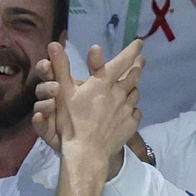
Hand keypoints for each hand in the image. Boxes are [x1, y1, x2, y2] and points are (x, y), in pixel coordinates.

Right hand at [33, 41, 143, 168]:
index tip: (139, 43)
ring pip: (135, 94)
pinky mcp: (130, 125)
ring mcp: (126, 110)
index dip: (132, 51)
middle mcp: (118, 94)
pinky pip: (136, 112)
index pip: (121, 62)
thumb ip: (60, 67)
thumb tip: (54, 44)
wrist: (87, 152)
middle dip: (137, 67)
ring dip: (134, 88)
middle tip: (141, 61)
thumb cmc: (72, 122)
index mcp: (103, 83)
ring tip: (133, 87)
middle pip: (133, 77)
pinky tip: (129, 111)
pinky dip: (133, 108)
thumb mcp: (63, 93)